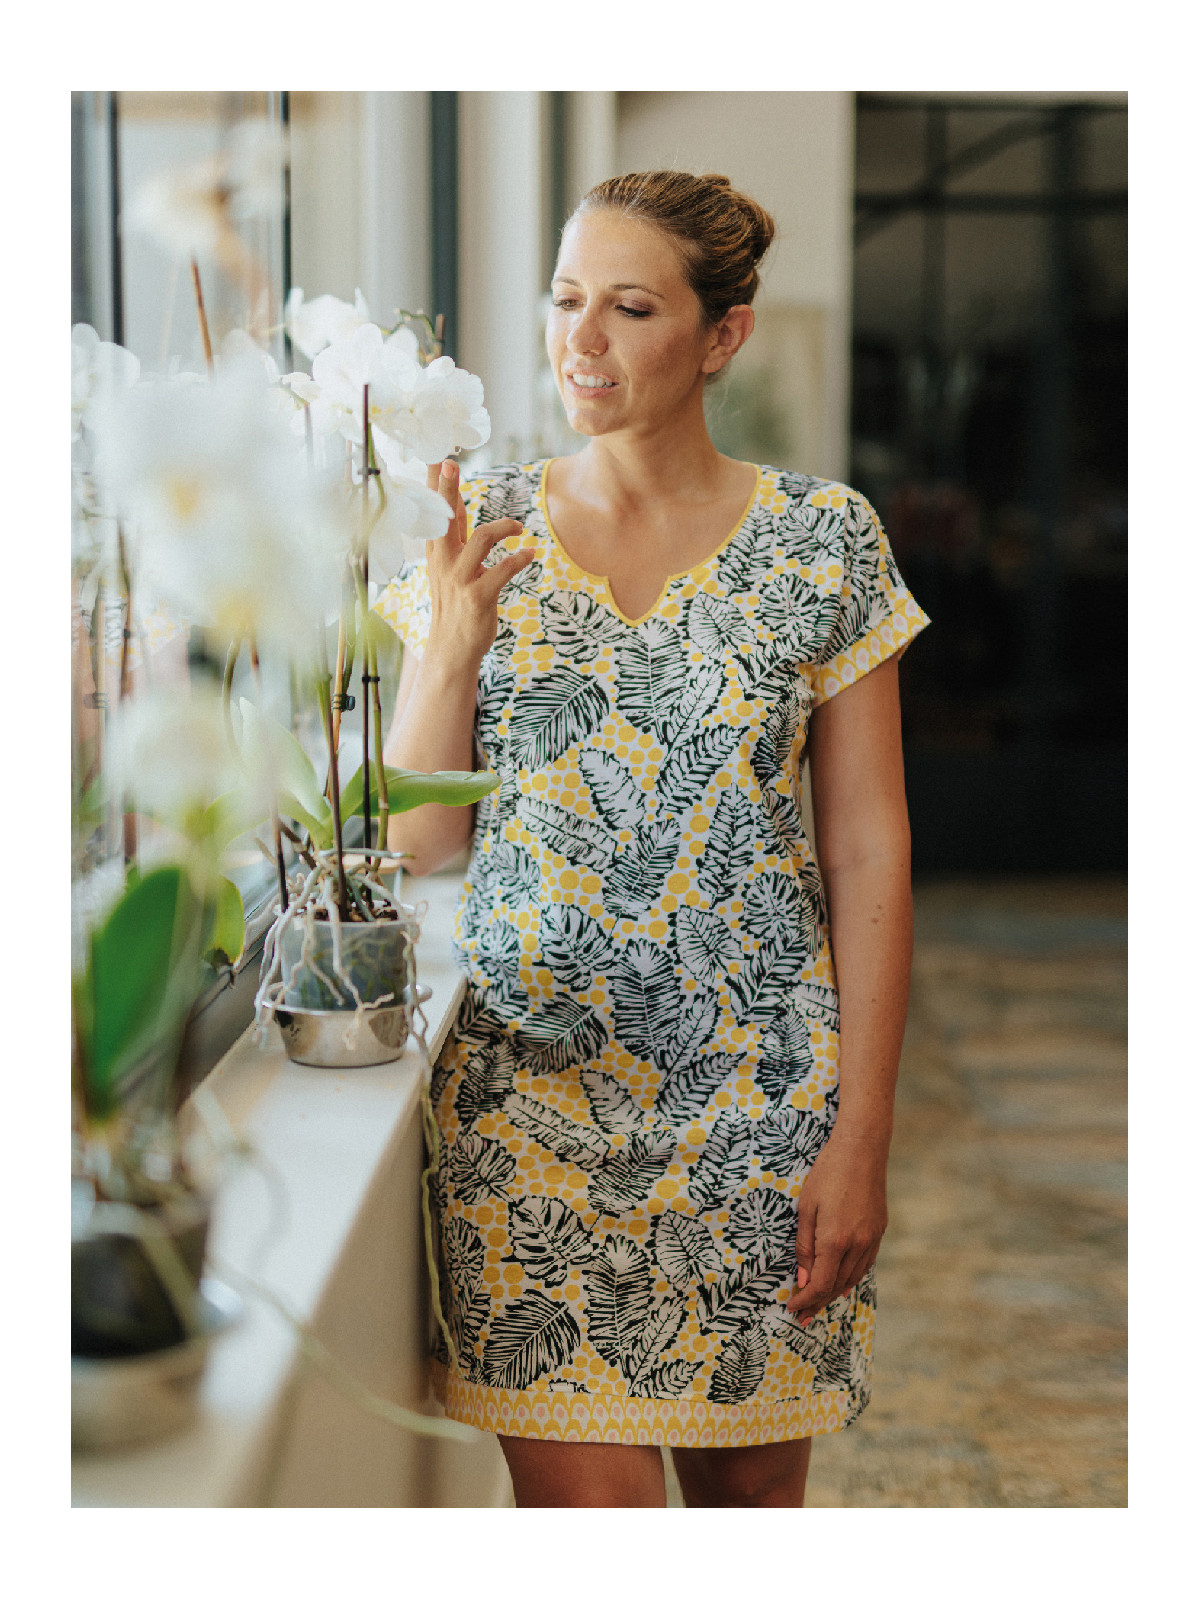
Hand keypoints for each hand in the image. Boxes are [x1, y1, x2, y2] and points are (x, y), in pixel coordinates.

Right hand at [423, 459, 533, 673]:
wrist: (451, 649)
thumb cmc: (454, 604)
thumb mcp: (449, 566)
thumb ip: (455, 536)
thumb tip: (455, 502)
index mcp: (437, 552)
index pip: (434, 512)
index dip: (436, 484)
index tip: (440, 456)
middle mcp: (444, 562)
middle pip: (444, 518)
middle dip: (447, 489)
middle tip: (452, 463)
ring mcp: (459, 580)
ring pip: (480, 540)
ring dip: (503, 527)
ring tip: (519, 528)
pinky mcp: (477, 597)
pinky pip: (501, 571)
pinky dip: (519, 560)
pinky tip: (529, 554)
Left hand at [785, 1130, 888, 1322]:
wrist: (862, 1150)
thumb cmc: (827, 1174)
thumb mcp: (806, 1208)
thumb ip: (805, 1247)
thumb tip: (804, 1279)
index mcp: (835, 1240)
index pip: (820, 1284)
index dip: (806, 1300)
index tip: (792, 1308)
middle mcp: (857, 1245)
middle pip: (836, 1285)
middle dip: (817, 1302)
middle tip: (802, 1315)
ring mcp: (871, 1239)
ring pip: (852, 1277)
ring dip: (834, 1293)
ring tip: (819, 1304)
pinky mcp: (879, 1231)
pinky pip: (864, 1264)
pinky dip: (851, 1277)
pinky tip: (842, 1283)